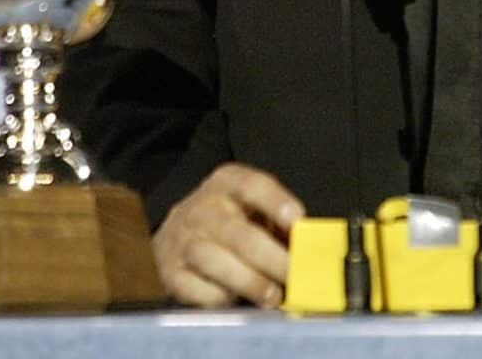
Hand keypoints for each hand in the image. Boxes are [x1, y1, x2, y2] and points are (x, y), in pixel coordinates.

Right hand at [152, 162, 305, 307]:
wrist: (180, 231)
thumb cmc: (231, 221)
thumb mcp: (254, 209)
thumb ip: (281, 225)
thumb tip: (311, 250)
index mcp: (227, 183)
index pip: (252, 186)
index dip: (276, 203)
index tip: (298, 221)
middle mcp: (202, 208)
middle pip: (240, 235)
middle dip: (273, 260)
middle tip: (294, 276)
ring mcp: (183, 239)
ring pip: (217, 262)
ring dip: (251, 282)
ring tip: (273, 296)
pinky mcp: (170, 271)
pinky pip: (197, 289)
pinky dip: (220, 297)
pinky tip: (236, 299)